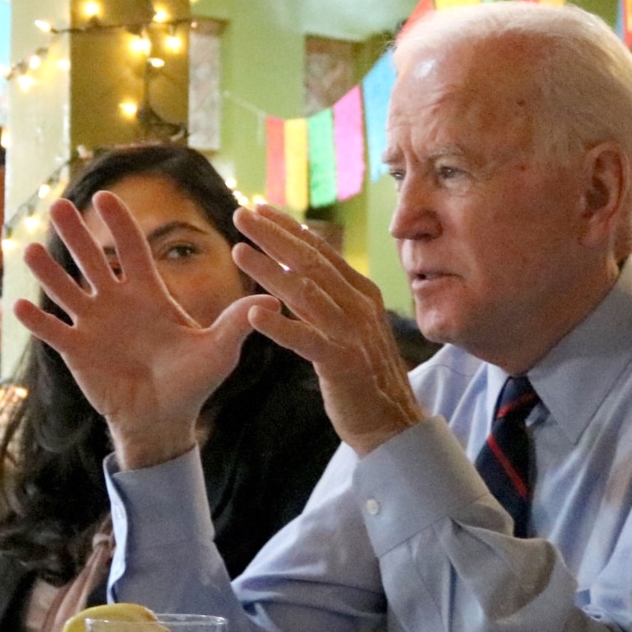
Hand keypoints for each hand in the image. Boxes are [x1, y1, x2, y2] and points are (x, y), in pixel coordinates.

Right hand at [15, 193, 277, 468]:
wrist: (164, 418)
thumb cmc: (193, 381)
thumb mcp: (219, 351)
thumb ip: (237, 324)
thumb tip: (273, 301)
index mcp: (148, 294)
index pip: (131, 250)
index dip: (119, 224)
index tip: (105, 196)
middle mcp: (116, 302)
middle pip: (92, 260)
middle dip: (76, 234)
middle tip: (59, 204)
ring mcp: (93, 324)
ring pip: (65, 289)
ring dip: (48, 270)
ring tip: (29, 249)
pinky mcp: (76, 351)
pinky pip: (52, 331)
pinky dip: (37, 320)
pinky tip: (19, 306)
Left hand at [232, 205, 423, 454]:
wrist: (393, 423)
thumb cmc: (364, 374)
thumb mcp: (351, 324)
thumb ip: (331, 295)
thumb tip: (301, 264)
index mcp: (360, 293)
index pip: (320, 251)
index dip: (289, 227)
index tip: (260, 208)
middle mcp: (357, 306)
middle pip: (310, 262)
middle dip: (273, 235)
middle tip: (240, 213)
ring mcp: (351, 334)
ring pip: (305, 293)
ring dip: (269, 270)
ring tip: (238, 251)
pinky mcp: (342, 364)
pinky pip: (307, 340)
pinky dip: (280, 326)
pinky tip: (252, 316)